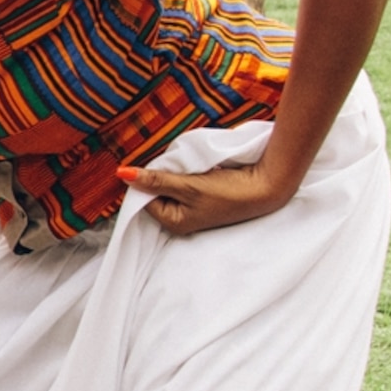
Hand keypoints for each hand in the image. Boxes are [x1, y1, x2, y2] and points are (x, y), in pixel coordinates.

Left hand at [120, 158, 295, 236]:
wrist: (268, 186)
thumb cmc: (229, 191)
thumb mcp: (188, 186)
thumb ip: (156, 180)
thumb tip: (122, 174)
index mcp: (174, 223)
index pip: (145, 200)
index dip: (147, 182)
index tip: (160, 168)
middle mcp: (182, 220)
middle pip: (157, 194)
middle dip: (161, 177)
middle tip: (176, 166)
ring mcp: (194, 210)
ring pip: (172, 187)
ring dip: (175, 175)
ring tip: (190, 168)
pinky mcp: (206, 198)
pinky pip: (186, 185)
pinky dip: (188, 175)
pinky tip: (199, 169)